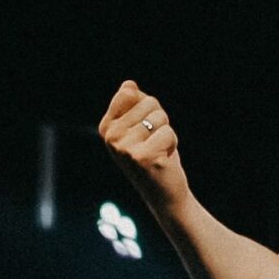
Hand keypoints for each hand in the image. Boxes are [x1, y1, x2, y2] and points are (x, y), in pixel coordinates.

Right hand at [100, 80, 189, 212]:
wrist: (164, 195)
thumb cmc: (154, 156)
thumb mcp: (140, 127)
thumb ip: (133, 104)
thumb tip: (129, 84)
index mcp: (106, 127)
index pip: (130, 93)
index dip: (147, 107)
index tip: (143, 128)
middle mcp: (110, 137)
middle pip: (149, 102)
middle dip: (160, 120)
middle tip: (154, 142)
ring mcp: (124, 148)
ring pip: (160, 117)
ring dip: (166, 133)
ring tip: (159, 151)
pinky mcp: (142, 157)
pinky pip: (168, 132)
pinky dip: (172, 144)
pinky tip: (163, 159)